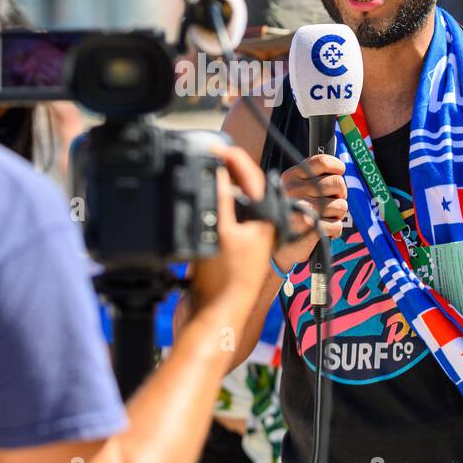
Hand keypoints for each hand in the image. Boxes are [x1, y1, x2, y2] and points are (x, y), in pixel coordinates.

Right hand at [188, 145, 274, 311]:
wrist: (215, 317)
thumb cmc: (223, 281)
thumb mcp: (219, 230)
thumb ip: (218, 196)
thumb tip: (216, 167)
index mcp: (267, 219)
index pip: (252, 176)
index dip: (231, 157)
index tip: (212, 145)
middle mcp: (259, 226)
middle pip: (242, 186)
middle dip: (223, 169)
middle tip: (203, 155)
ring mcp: (245, 238)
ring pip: (231, 202)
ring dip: (215, 187)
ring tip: (199, 174)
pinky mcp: (229, 249)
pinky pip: (221, 218)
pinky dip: (210, 207)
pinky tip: (195, 206)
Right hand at [271, 153, 347, 270]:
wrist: (277, 246)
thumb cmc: (292, 214)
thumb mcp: (294, 189)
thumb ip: (313, 176)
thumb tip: (340, 168)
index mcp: (291, 177)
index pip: (322, 162)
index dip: (337, 167)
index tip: (339, 173)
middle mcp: (295, 190)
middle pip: (337, 183)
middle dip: (340, 195)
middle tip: (331, 202)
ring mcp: (303, 208)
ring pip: (341, 205)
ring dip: (337, 215)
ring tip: (325, 217)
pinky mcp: (309, 227)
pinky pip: (337, 226)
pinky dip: (334, 231)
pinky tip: (323, 230)